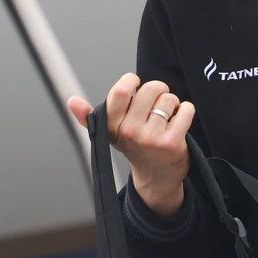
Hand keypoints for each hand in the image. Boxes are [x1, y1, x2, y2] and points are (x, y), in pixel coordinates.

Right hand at [67, 73, 196, 216]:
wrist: (156, 177)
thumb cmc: (134, 147)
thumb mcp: (110, 132)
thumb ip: (90, 115)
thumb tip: (71, 101)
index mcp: (112, 126)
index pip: (121, 91)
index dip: (131, 80)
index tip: (136, 82)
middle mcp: (130, 132)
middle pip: (151, 89)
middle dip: (158, 89)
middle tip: (157, 101)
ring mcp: (151, 138)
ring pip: (169, 99)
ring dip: (172, 103)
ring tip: (166, 116)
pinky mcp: (172, 143)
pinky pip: (186, 109)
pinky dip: (186, 111)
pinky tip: (179, 121)